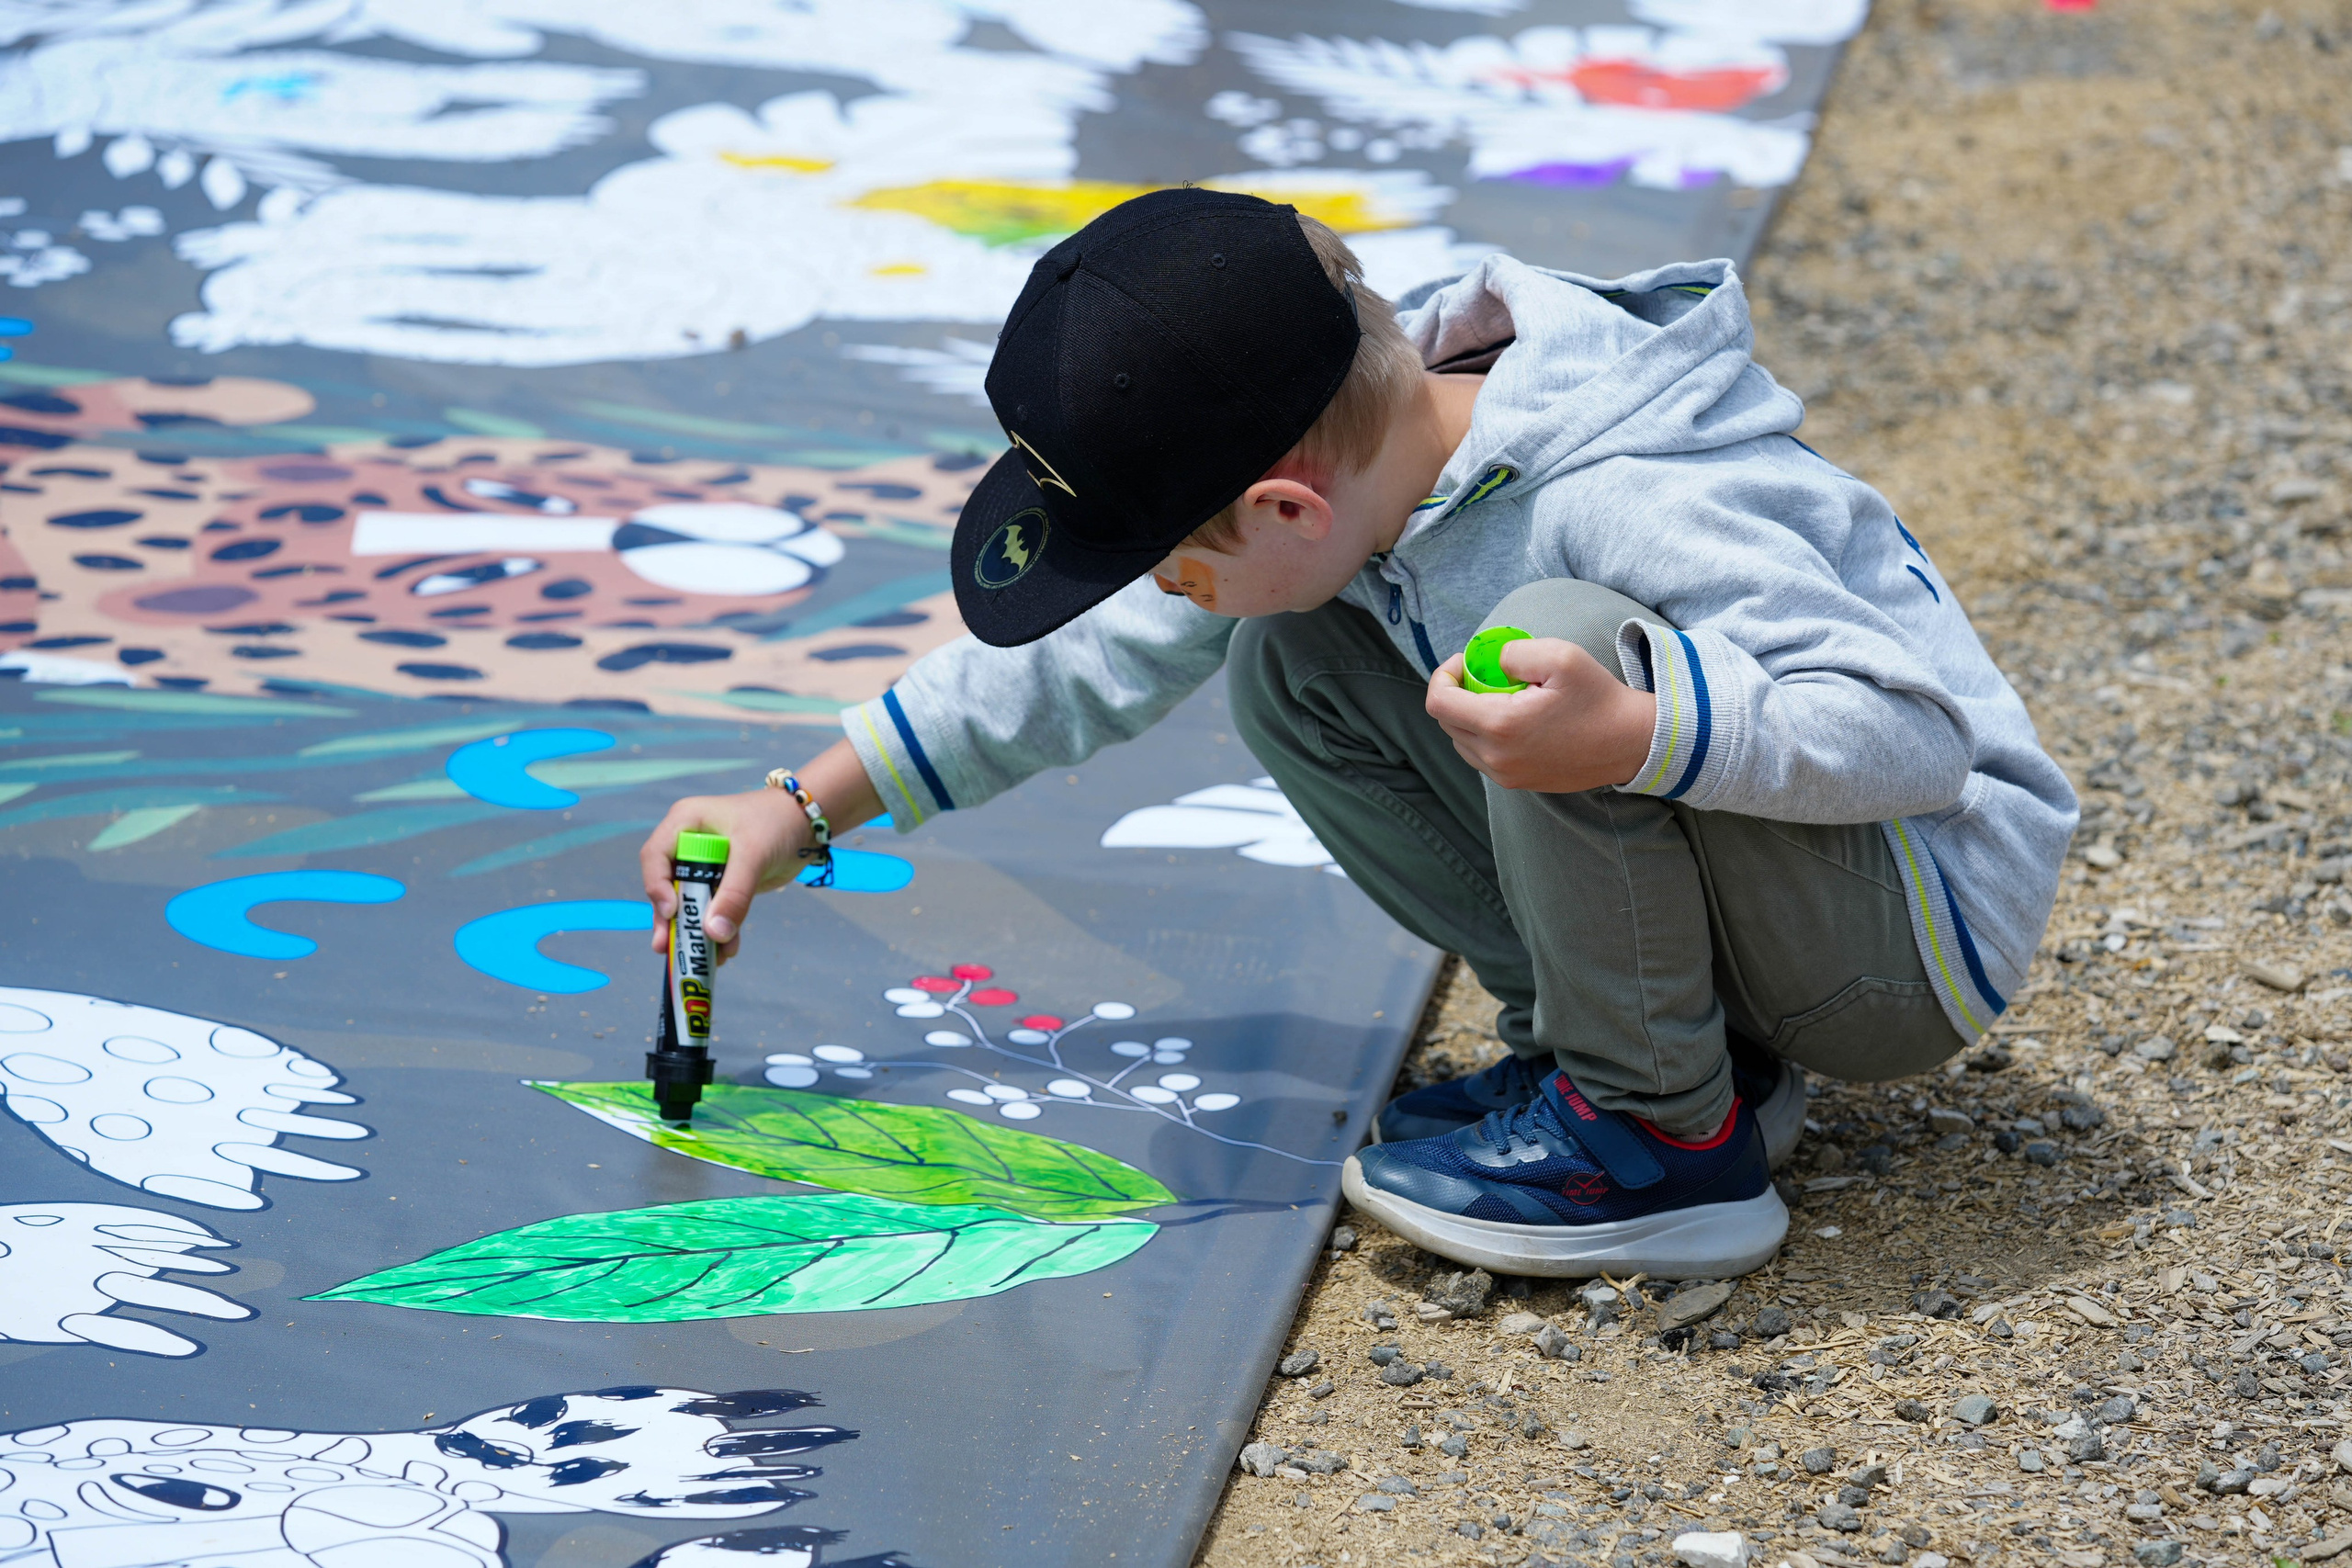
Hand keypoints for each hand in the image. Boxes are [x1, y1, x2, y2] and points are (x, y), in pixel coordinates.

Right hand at [639, 790, 812, 965]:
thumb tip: (714, 934)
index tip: (672, 911)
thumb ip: (734, 894)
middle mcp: (687, 843)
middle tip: (665, 947)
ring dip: (696, 931)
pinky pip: (712, 910)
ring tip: (704, 958)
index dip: (658, 886)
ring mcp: (703, 865)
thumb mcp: (754, 855)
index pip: (655, 857)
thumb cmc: (776, 822)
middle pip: (667, 886)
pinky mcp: (721, 883)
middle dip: (671, 919)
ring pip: (689, 904)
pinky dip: (718, 930)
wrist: (806, 824)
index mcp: (685, 823)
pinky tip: (725, 951)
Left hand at [1425, 636, 1658, 792]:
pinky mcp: (1518, 783)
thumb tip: (1490, 662)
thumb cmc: (1598, 698)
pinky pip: (1482, 758)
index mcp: (1500, 725)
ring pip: (1461, 742)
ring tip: (1500, 697)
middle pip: (1446, 722)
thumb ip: (1514, 652)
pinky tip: (1512, 718)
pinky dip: (1485, 736)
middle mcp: (1496, 757)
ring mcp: (1506, 775)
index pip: (1438, 702)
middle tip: (1484, 674)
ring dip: (1469, 716)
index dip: (1443, 675)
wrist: (1632, 743)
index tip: (1466, 662)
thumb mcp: (1560, 656)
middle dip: (1456, 693)